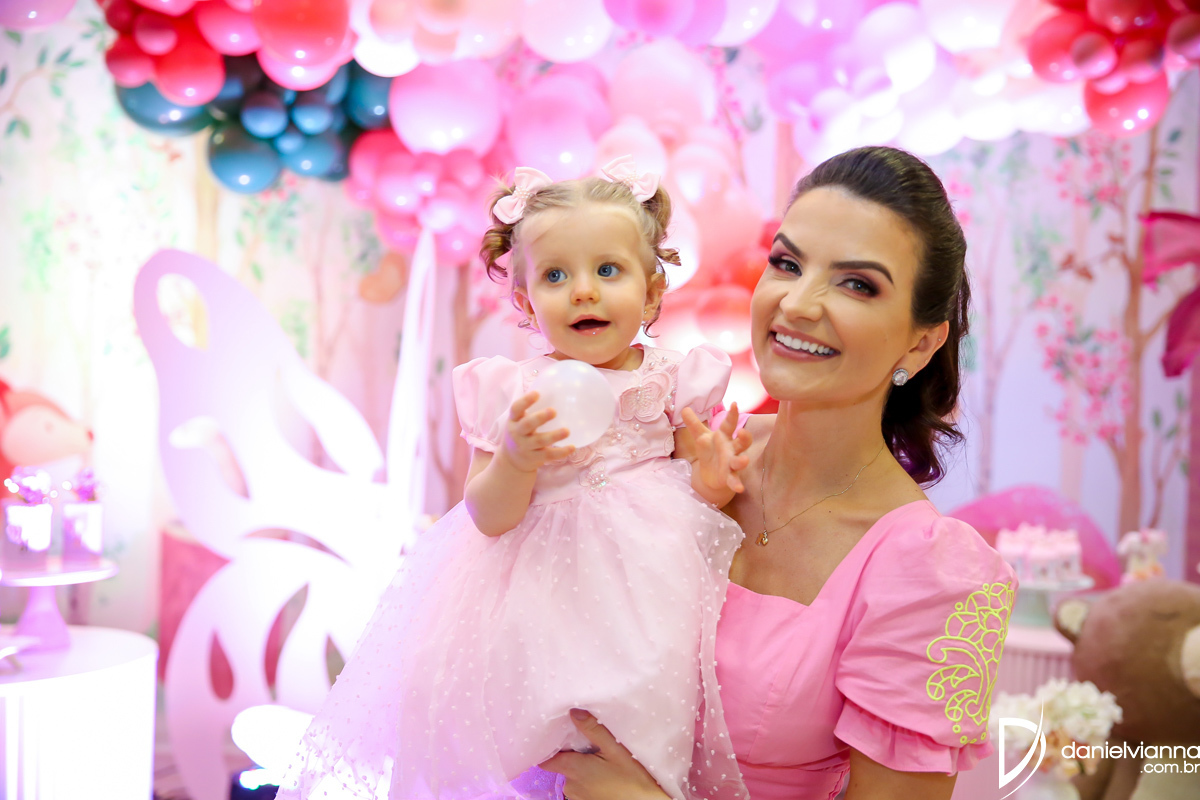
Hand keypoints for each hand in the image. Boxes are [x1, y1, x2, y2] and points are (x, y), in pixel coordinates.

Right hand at [502, 391, 573, 472]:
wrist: (511, 460)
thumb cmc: (521, 433)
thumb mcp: (519, 421)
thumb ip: (531, 408)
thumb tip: (554, 387)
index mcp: (514, 421)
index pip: (516, 409)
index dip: (525, 401)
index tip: (537, 393)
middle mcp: (517, 434)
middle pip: (527, 425)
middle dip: (539, 418)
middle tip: (553, 411)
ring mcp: (525, 447)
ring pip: (539, 441)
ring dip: (554, 436)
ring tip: (567, 431)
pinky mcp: (534, 458)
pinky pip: (548, 455)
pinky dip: (560, 452)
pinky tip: (572, 447)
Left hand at [540, 710, 669, 799]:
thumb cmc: (632, 779)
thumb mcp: (615, 749)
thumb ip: (593, 729)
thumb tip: (573, 711)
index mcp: (573, 769)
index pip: (546, 760)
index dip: (548, 748)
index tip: (557, 736)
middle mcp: (570, 785)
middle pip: (561, 766)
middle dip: (572, 754)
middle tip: (588, 743)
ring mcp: (579, 797)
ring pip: (573, 777)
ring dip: (582, 768)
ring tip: (599, 759)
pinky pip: (582, 787)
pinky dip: (589, 779)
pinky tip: (605, 774)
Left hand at [681, 402, 752, 496]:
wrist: (710, 474)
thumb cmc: (709, 451)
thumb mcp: (700, 437)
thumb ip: (694, 424)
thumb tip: (685, 408)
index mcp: (724, 436)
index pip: (730, 424)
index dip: (732, 415)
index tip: (735, 404)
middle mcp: (731, 449)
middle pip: (742, 442)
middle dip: (744, 437)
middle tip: (742, 432)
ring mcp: (732, 463)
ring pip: (740, 461)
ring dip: (742, 461)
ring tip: (744, 460)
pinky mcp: (729, 477)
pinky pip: (734, 480)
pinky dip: (736, 484)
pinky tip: (739, 488)